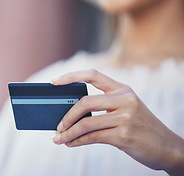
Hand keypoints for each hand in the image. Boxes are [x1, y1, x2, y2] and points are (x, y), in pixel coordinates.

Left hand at [51, 69, 183, 174]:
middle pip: (85, 102)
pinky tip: (71, 144)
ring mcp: (126, 117)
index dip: (71, 76)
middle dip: (67, 116)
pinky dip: (78, 141)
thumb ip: (102, 107)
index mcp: (122, 89)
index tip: (53, 82)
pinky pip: (93, 137)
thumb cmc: (140, 127)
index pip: (92, 74)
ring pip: (86, 123)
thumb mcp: (125, 109)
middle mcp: (125, 99)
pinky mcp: (124, 135)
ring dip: (68, 133)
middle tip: (57, 126)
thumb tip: (68, 114)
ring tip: (59, 139)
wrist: (168, 147)